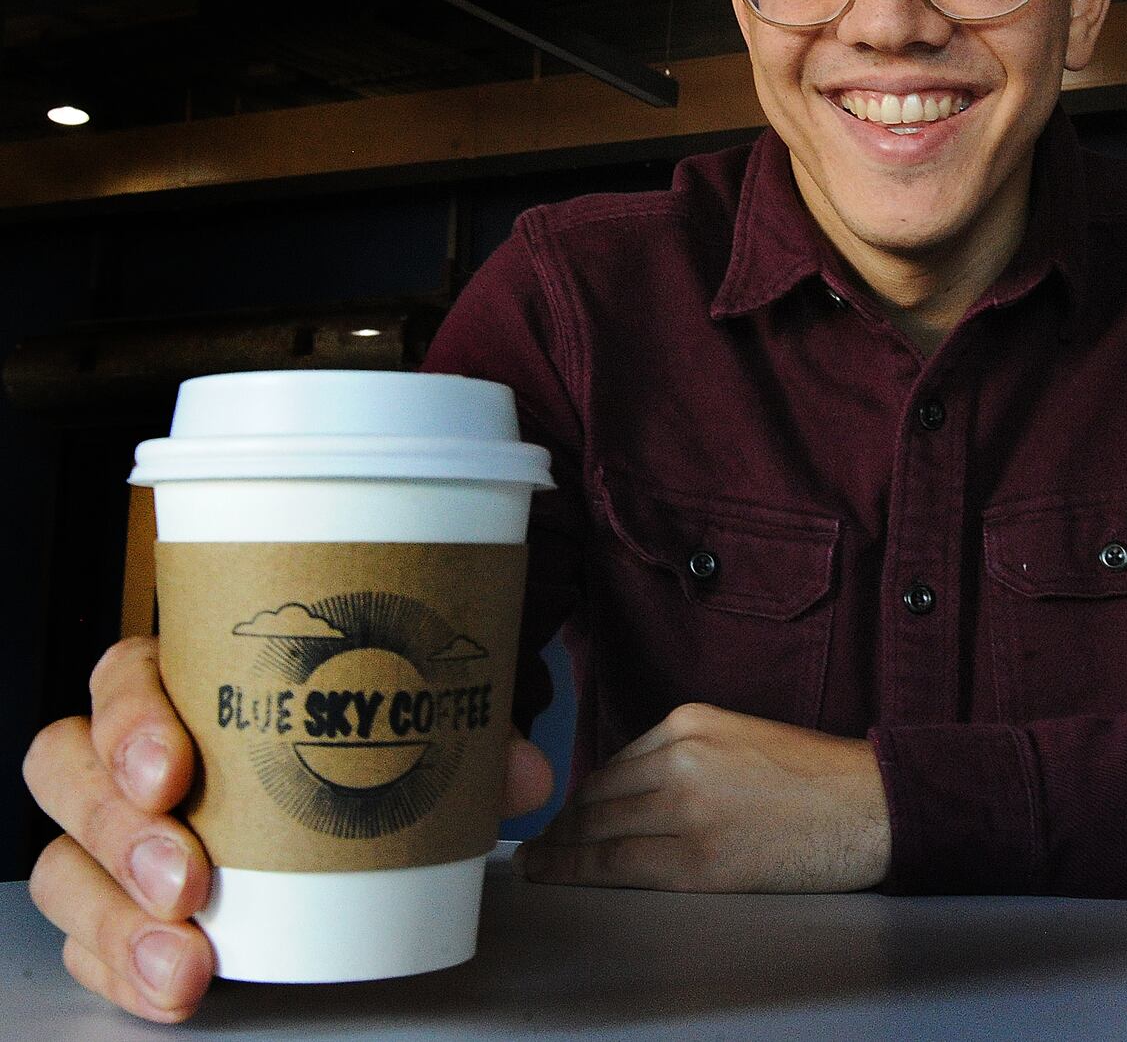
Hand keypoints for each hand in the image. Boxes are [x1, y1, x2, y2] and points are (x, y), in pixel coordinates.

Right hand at [24, 636, 553, 1024]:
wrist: (337, 808)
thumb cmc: (351, 731)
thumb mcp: (407, 716)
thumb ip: (470, 737)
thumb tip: (527, 777)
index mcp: (189, 677)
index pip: (124, 677)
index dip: (131, 719)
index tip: (174, 767)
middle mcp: (132, 750)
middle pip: (66, 771)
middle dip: (117, 829)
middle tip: (189, 878)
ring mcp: (115, 832)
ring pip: (63, 864)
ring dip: (114, 918)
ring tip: (187, 957)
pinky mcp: (119, 903)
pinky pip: (84, 939)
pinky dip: (120, 969)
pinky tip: (172, 986)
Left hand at [518, 702, 889, 892]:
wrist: (867, 806)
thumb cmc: (815, 778)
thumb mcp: (741, 738)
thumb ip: (689, 754)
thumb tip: (637, 792)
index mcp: (691, 721)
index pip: (615, 763)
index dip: (583, 794)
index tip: (564, 813)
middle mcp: (681, 756)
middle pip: (598, 794)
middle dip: (564, 823)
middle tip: (541, 845)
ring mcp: (687, 807)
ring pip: (598, 828)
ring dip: (562, 849)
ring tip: (540, 863)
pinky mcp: (698, 858)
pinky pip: (618, 864)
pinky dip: (578, 871)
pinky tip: (556, 875)